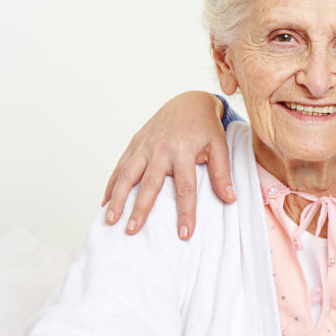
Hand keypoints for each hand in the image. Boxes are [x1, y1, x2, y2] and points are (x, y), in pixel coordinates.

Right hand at [101, 91, 234, 239]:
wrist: (189, 101)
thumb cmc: (205, 127)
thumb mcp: (219, 147)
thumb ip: (221, 173)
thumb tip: (230, 199)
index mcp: (184, 151)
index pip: (185, 188)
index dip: (185, 212)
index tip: (184, 234)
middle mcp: (161, 149)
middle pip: (149, 184)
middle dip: (140, 208)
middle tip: (132, 230)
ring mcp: (145, 146)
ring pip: (127, 174)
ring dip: (117, 198)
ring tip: (110, 219)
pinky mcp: (135, 143)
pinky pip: (120, 166)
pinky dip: (111, 184)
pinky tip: (105, 201)